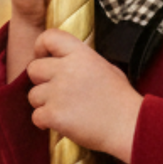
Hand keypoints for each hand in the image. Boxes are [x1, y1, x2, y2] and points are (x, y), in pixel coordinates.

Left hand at [27, 31, 141, 163]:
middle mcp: (67, 69)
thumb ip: (82, 61)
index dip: (41, 47)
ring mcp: (59, 92)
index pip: (49, 37)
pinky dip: (45, 123)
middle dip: (41, 81)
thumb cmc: (121, 100)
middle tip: (56, 93)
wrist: (129, 127)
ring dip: (44, 104)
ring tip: (64, 111)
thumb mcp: (106, 68)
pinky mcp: (54, 114)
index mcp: (81, 54)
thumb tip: (64, 61)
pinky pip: (36, 116)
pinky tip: (61, 124)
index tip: (44, 58)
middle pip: (33, 68)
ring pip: (33, 95)